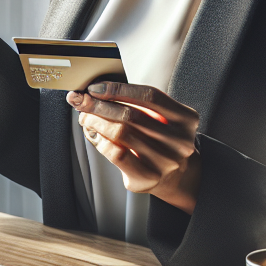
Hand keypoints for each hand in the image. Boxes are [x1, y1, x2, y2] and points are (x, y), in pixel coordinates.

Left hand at [67, 82, 201, 213]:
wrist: (178, 175)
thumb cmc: (162, 139)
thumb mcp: (162, 117)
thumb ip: (138, 104)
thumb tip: (96, 93)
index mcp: (185, 118)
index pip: (149, 96)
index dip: (119, 89)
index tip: (95, 88)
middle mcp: (179, 141)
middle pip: (131, 115)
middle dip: (99, 105)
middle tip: (81, 100)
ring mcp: (165, 161)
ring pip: (121, 133)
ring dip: (96, 121)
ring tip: (85, 116)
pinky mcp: (148, 177)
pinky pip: (117, 154)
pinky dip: (101, 140)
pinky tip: (95, 134)